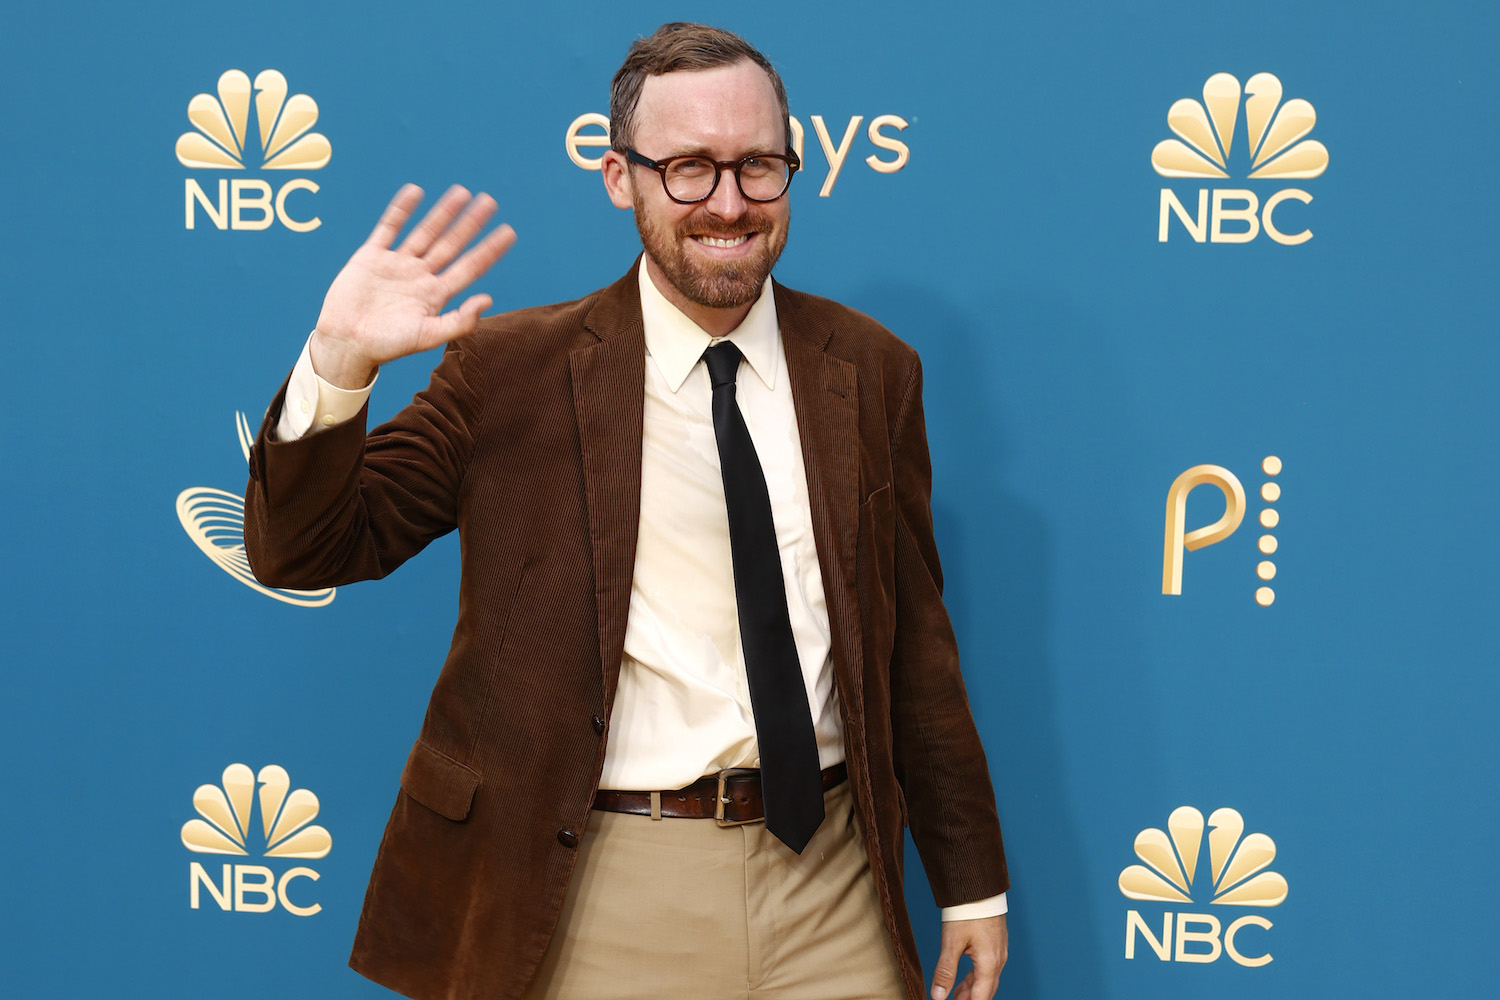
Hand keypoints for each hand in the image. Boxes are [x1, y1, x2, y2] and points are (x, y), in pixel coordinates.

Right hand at [311, 184, 516, 387]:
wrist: (346, 342)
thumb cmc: (387, 345)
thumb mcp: (428, 335)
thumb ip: (459, 321)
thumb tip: (488, 299)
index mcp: (436, 295)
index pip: (470, 267)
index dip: (489, 250)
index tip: (508, 232)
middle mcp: (420, 276)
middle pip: (451, 244)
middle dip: (471, 224)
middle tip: (490, 202)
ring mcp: (397, 264)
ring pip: (426, 232)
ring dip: (443, 213)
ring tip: (462, 192)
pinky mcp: (372, 257)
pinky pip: (389, 227)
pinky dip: (401, 210)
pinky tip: (415, 191)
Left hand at [931, 914, 1006, 999]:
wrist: (979, 888)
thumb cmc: (967, 912)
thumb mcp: (951, 943)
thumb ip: (945, 972)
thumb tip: (938, 996)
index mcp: (989, 964)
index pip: (981, 998)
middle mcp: (998, 961)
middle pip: (986, 991)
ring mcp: (999, 952)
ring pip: (986, 980)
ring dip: (972, 991)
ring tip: (955, 996)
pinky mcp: (995, 945)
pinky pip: (987, 969)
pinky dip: (975, 979)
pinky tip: (964, 980)